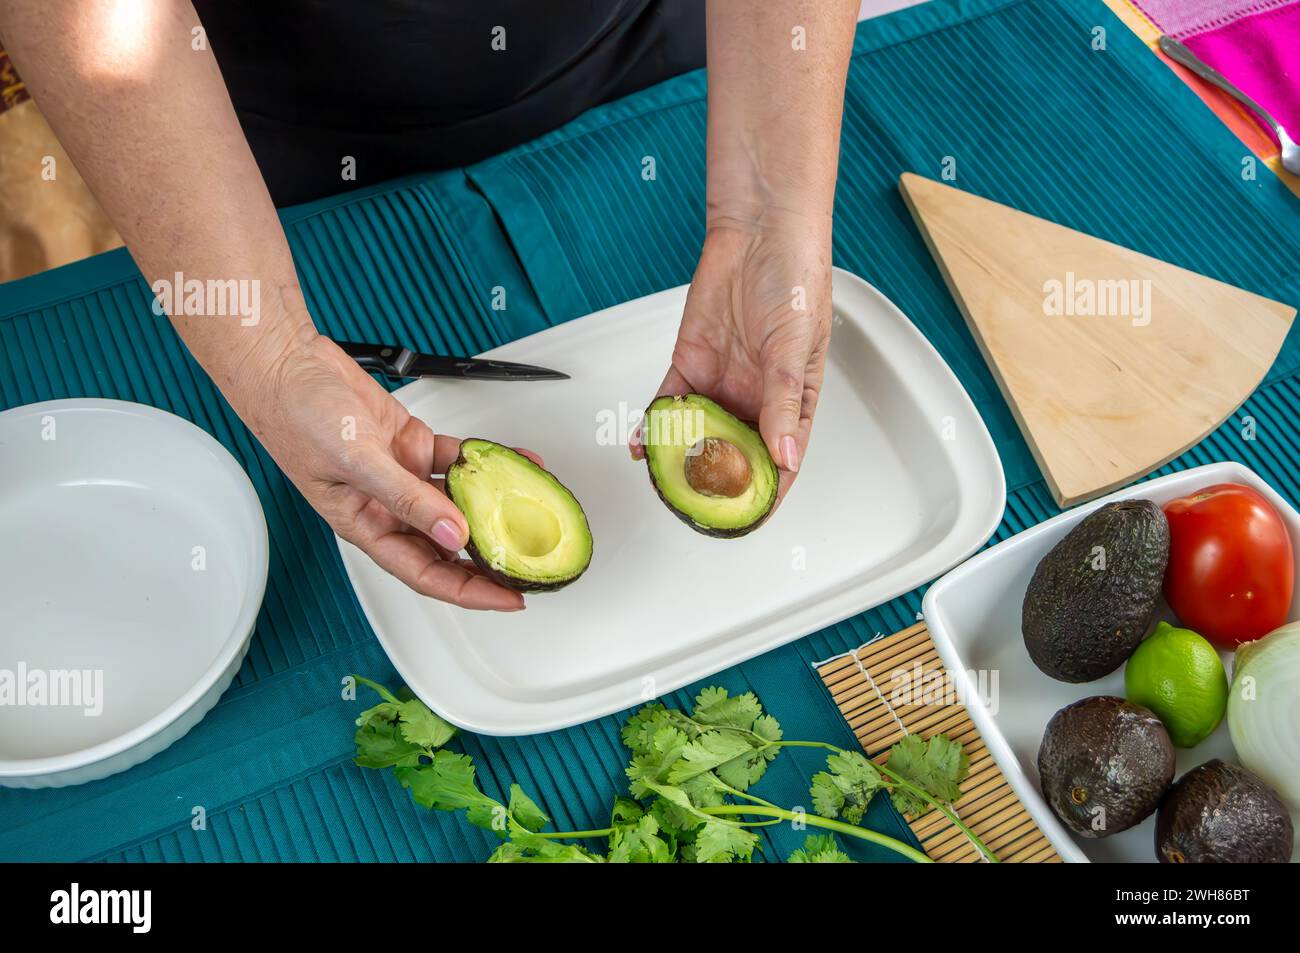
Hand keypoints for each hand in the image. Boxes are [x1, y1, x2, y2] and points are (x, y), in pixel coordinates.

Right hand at [231, 333, 530, 610]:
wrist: (289, 364)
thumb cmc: (296, 416)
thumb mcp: (357, 462)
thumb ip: (407, 498)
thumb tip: (453, 532)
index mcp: (367, 526)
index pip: (427, 574)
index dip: (470, 592)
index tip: (509, 598)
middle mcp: (388, 506)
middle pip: (448, 546)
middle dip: (490, 558)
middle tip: (532, 563)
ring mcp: (402, 475)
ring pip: (458, 501)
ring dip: (494, 505)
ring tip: (532, 512)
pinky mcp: (411, 444)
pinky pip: (459, 461)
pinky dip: (487, 461)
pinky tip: (515, 461)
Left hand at [633, 221, 831, 501]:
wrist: (758, 232)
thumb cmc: (796, 280)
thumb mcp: (795, 349)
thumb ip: (784, 403)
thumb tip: (785, 454)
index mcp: (794, 400)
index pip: (782, 459)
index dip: (767, 492)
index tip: (749, 518)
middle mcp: (756, 398)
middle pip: (736, 453)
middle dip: (718, 483)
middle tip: (697, 508)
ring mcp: (722, 383)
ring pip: (698, 433)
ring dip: (682, 457)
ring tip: (664, 483)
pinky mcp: (690, 363)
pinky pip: (670, 403)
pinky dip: (655, 424)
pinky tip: (642, 445)